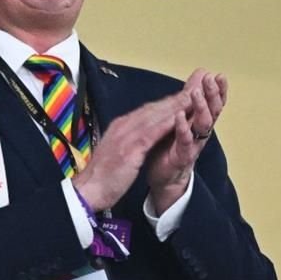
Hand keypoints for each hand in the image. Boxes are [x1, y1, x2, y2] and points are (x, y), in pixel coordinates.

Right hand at [72, 91, 191, 211]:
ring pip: (154, 116)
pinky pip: (152, 133)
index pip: (147, 111)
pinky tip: (179, 117)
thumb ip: (126, 140)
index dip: (166, 103)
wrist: (87, 191)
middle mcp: (123, 126)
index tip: (181, 96)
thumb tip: (136, 136)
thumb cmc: (101, 176)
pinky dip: (166, 123)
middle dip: (174, 98)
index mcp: (119, 127)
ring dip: (174, 106)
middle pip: (153, 109)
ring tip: (192, 96)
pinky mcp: (129, 149)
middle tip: (192, 88)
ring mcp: (125, 136)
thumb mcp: (115, 152)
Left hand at [145, 69, 227, 213]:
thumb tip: (201, 72)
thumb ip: (191, 96)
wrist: (164, 178)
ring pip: (203, 124)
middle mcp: (200, 132)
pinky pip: (185, 141)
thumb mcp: (182, 116)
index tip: (220, 75)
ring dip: (200, 108)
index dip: (219, 90)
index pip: (214, 103)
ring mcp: (193, 144)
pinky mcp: (181, 156)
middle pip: (212, 111)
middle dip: (213, 95)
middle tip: (212, 80)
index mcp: (200, 121)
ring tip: (196, 93)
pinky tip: (179, 117)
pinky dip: (183, 128)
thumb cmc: (173, 144)